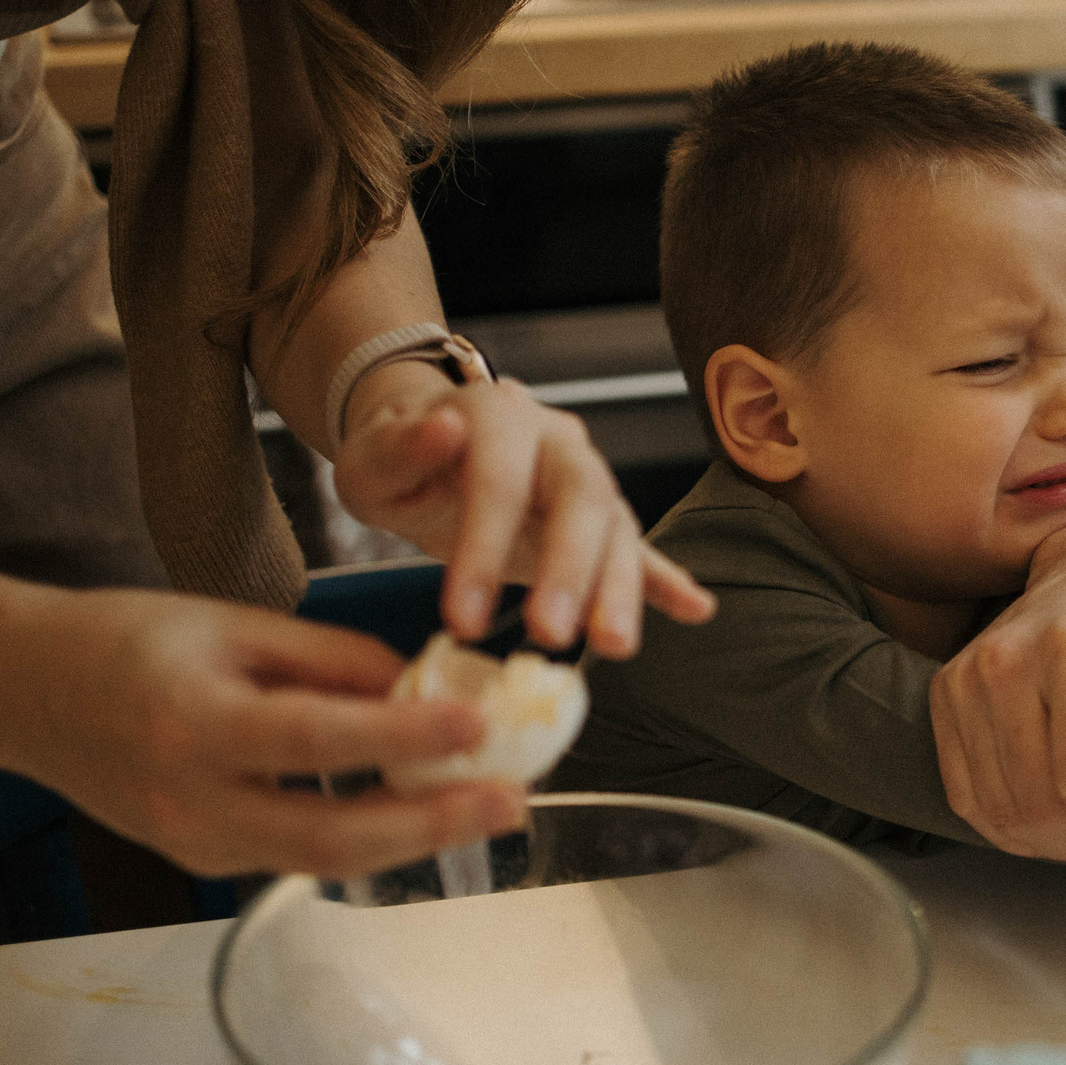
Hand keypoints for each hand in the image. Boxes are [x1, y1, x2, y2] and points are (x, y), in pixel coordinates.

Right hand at [0, 587, 533, 878]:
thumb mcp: (230, 624)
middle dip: (432, 823)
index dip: (400, 738)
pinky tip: (421, 811)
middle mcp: (191, 800)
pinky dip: (366, 838)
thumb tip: (420, 686)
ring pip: (324, 861)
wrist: (27, 694)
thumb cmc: (126, 641)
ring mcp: (195, 844)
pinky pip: (299, 856)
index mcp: (192, 722)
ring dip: (414, 840)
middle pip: (331, 835)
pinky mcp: (203, 862)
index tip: (475, 726)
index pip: (315, 739)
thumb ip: (328, 660)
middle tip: (511, 798)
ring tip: (488, 807)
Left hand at [332, 369, 713, 657]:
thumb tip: (444, 428)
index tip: (459, 619)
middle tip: (551, 635)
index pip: (500, 480)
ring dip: (619, 589)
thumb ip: (399, 446)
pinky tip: (696, 609)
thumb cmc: (394, 458)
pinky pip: (637, 550)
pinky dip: (665, 581)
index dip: (483, 547)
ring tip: (615, 646)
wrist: (425, 444)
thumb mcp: (370, 454)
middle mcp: (557, 443)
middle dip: (570, 570)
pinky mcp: (598, 522)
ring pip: (616, 529)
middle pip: (581, 498)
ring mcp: (586, 481)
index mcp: (500, 418)